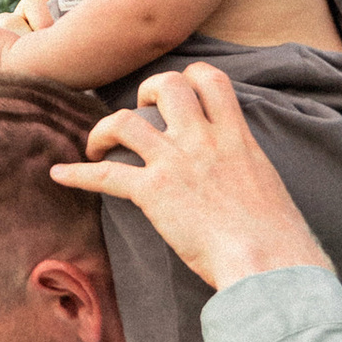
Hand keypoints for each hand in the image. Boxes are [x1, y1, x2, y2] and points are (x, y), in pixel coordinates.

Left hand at [50, 63, 333, 293]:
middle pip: (166, 86)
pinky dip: (78, 174)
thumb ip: (249, 173)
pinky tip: (60, 175)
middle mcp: (204, 140)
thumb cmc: (281, 241)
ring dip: (104, 129)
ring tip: (99, 144)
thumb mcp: (270, 188)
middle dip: (146, 92)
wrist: (270, 263)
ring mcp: (176, 162)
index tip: (180, 93)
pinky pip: (104, 175)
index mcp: (237, 137)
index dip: (190, 78)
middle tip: (139, 114)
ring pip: (125, 121)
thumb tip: (246, 188)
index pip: (211, 80)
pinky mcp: (154, 192)